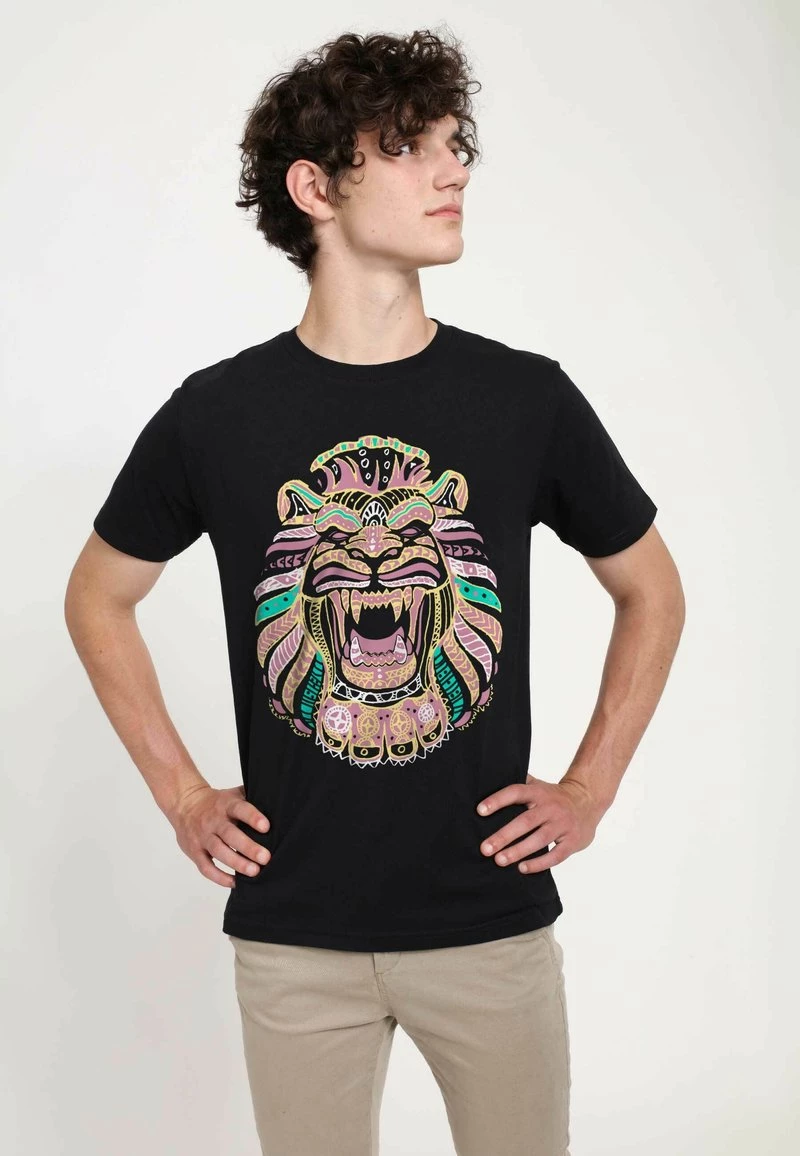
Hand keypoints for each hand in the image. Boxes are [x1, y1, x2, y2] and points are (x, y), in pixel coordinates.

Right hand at [168, 783, 271, 888]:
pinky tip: (235, 882)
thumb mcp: (233, 795)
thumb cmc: (217, 802)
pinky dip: (219, 877)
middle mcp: (213, 821)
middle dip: (248, 847)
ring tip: (254, 872)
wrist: (185, 804)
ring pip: (218, 851)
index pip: (239, 809)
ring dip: (236, 863)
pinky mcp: (194, 851)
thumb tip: (277, 802)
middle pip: (230, 834)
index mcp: (225, 805)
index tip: (266, 827)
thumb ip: (251, 798)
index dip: (252, 817)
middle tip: (266, 857)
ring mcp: (202, 837)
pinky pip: (205, 867)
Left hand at [476, 774, 605, 872]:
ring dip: (518, 851)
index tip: (479, 811)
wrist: (588, 801)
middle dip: (504, 836)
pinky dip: (539, 863)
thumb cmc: (554, 796)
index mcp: (539, 792)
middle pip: (525, 821)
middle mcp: (551, 807)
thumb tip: (489, 782)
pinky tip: (522, 868)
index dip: (498, 800)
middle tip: (485, 848)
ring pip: (539, 839)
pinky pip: (555, 855)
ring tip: (500, 860)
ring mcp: (563, 824)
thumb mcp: (538, 785)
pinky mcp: (573, 841)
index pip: (516, 792)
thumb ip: (519, 785)